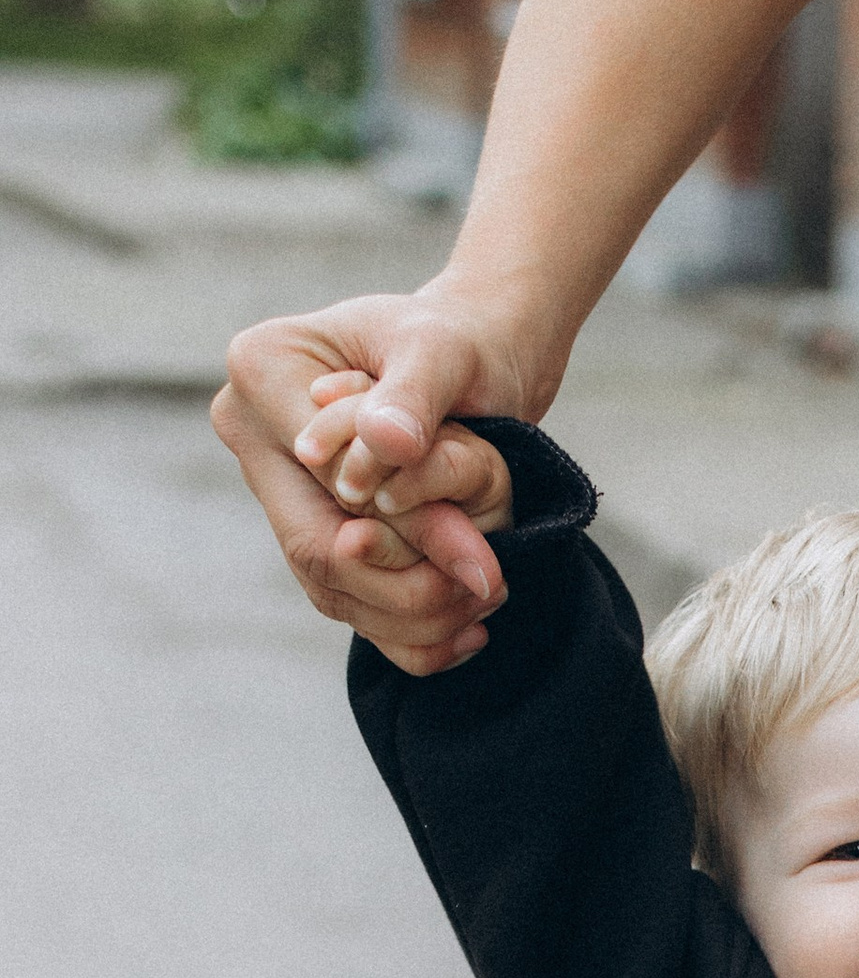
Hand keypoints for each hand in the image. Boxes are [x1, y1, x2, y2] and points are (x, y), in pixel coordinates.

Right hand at [210, 284, 551, 675]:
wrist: (470, 364)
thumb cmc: (454, 343)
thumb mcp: (440, 353)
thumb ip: (413, 398)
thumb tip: (388, 443)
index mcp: (260, 371)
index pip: (322, 482)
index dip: (400, 531)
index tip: (481, 560)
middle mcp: (252, 436)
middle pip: (314, 547)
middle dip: (406, 583)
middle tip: (487, 588)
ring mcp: (275, 492)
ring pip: (330, 589)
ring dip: (413, 616)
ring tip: (486, 605)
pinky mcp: (308, 531)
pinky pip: (346, 604)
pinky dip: (406, 633)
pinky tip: (467, 633)